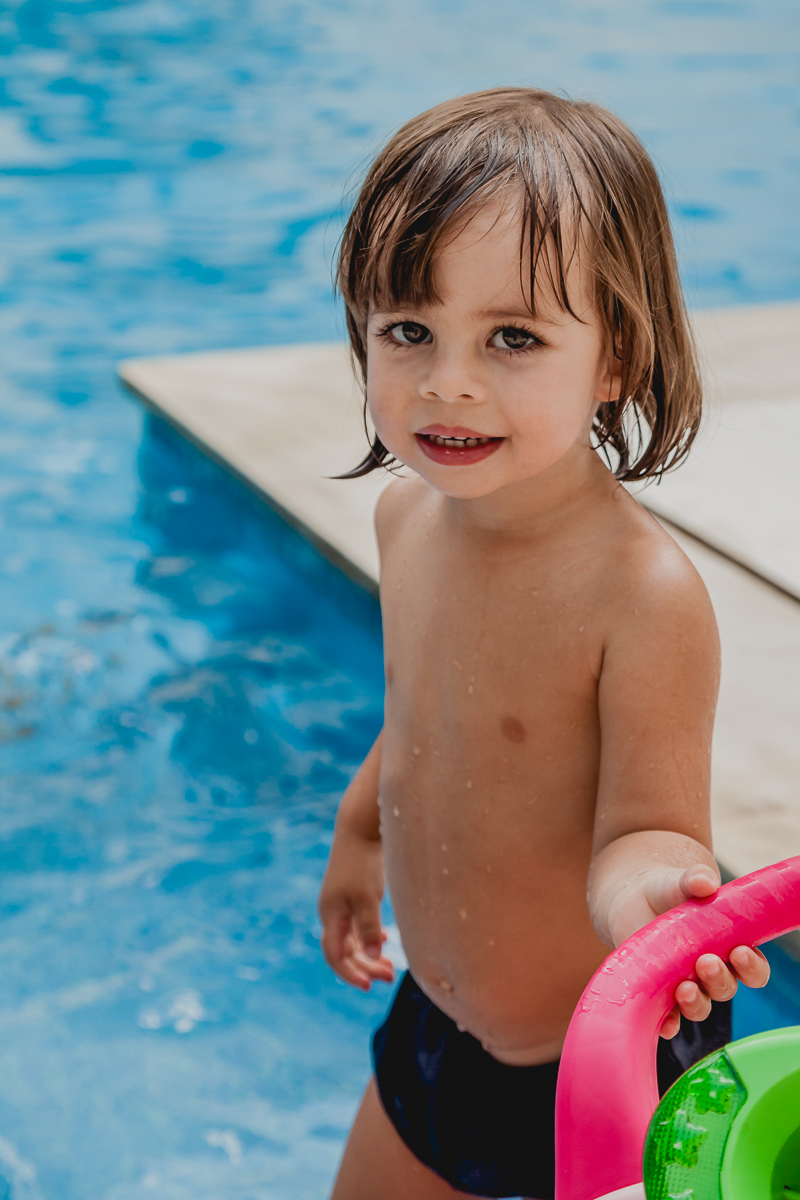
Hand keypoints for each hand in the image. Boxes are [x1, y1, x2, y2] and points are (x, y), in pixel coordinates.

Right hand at [318, 829, 394, 991]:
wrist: (360, 830)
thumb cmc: (363, 862)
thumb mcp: (368, 896)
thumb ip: (369, 927)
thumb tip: (372, 957)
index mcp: (331, 915)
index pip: (334, 955)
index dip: (349, 974)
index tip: (369, 986)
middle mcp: (333, 913)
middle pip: (345, 951)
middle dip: (365, 967)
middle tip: (390, 977)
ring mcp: (342, 905)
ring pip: (353, 940)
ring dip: (369, 956)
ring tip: (390, 968)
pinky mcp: (353, 896)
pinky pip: (357, 927)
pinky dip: (370, 938)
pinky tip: (385, 942)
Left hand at [605, 861, 769, 1038]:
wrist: (630, 898)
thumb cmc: (666, 891)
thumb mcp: (679, 882)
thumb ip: (693, 880)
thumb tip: (705, 881)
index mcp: (729, 947)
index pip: (754, 968)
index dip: (752, 966)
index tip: (741, 952)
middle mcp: (710, 972)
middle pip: (726, 988)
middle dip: (720, 979)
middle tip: (706, 962)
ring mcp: (685, 985)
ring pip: (700, 1007)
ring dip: (696, 1003)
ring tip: (684, 988)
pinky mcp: (658, 995)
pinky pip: (668, 1019)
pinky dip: (668, 1024)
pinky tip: (664, 1022)